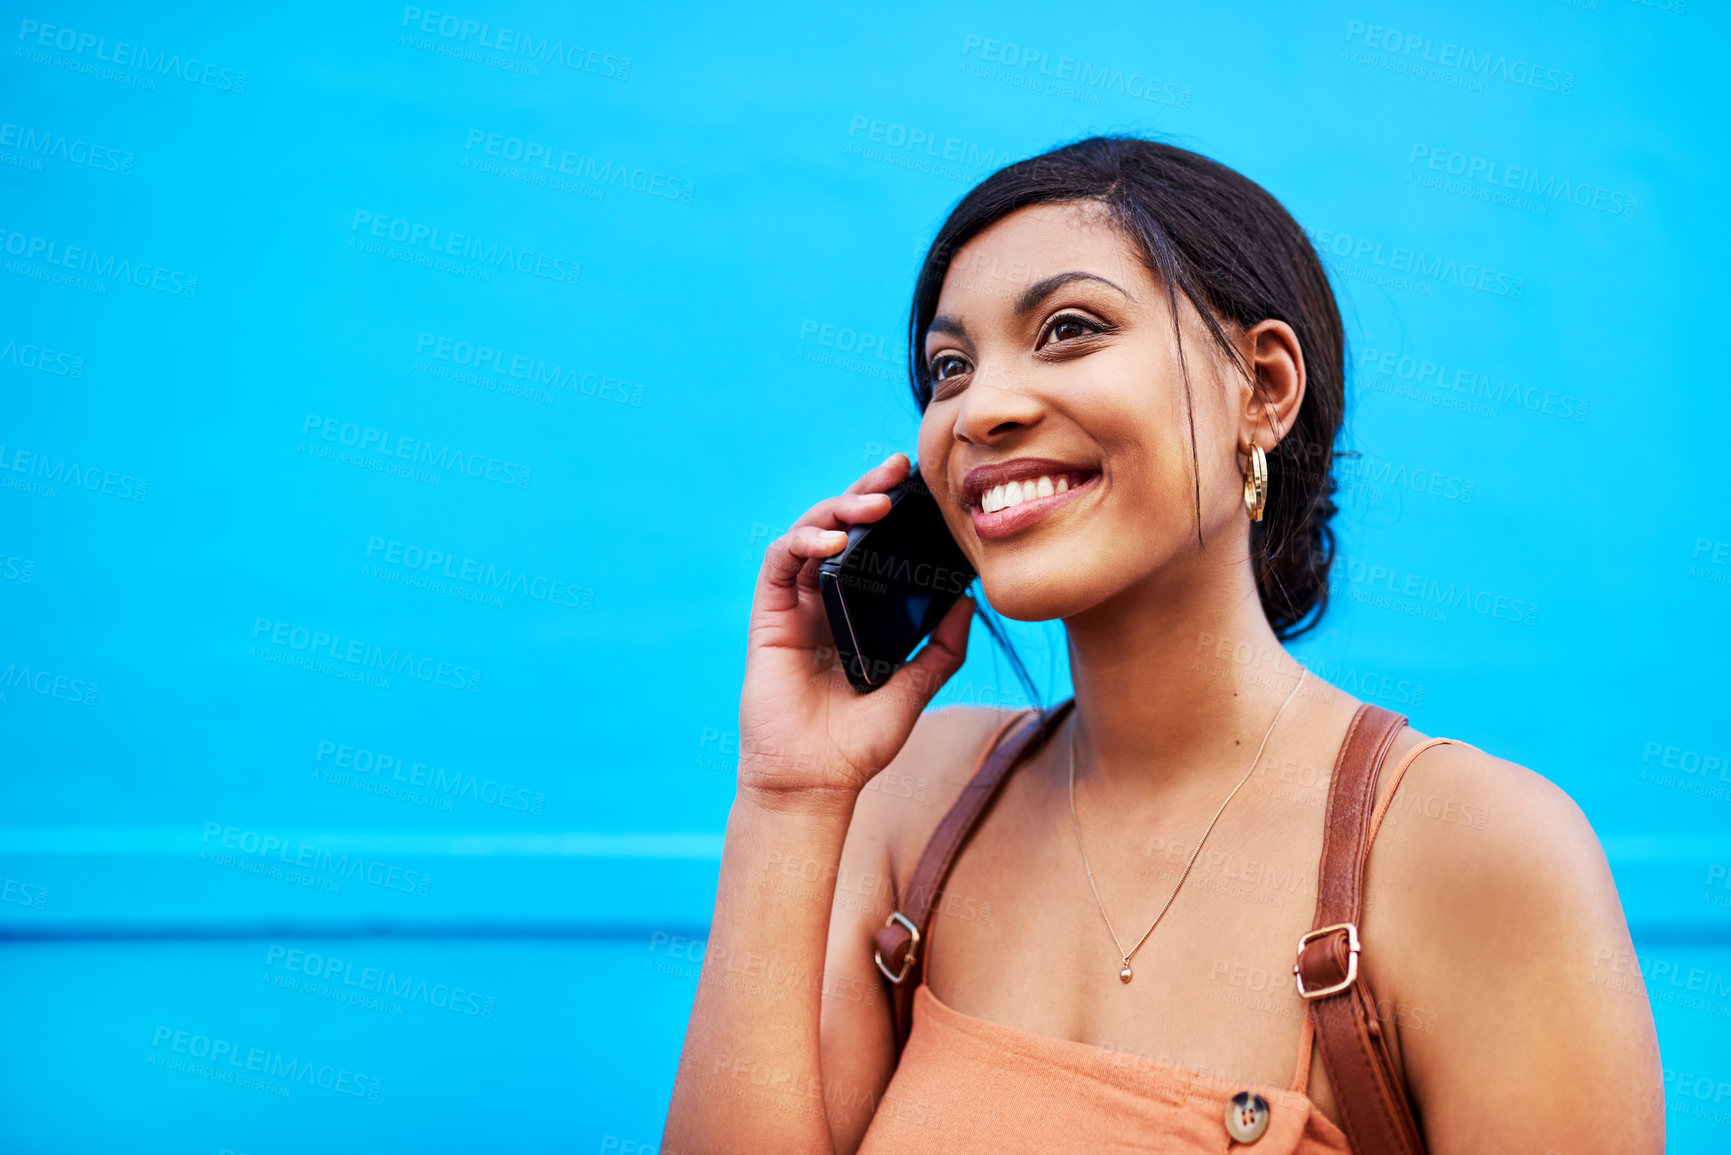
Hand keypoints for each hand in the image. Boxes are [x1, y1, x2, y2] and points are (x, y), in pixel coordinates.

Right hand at [737, 453, 973, 811]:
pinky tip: (832, 542)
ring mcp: (794, 605)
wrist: (816, 781)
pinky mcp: (769, 616)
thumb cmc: (858, 744)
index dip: (889, 510)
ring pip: (808, 533)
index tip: (921, 486)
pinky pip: (780, 562)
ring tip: (872, 505)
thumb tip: (971, 602)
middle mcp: (823, 600)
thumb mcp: (915, 690)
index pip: (871, 545)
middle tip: (897, 470)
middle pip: (839, 527)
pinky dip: (803, 542)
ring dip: (838, 509)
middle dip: (866, 489)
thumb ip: (942, 649)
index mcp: (855, 611)